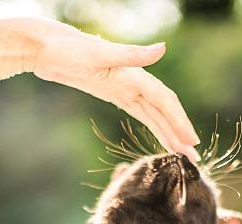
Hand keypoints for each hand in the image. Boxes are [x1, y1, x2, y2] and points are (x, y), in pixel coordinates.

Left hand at [30, 20, 199, 160]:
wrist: (47, 48)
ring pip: (156, 115)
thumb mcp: (99, 54)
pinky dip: (156, 127)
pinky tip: (163, 139)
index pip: (165, 101)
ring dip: (171, 134)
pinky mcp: (117, 95)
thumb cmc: (69, 50)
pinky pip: (143, 114)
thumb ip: (132, 54)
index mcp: (135, 75)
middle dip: (180, 133)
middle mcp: (136, 82)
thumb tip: (162, 49)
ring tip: (183, 154)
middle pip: (165, 111)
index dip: (179, 121)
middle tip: (194, 157)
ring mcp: (127, 89)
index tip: (191, 141)